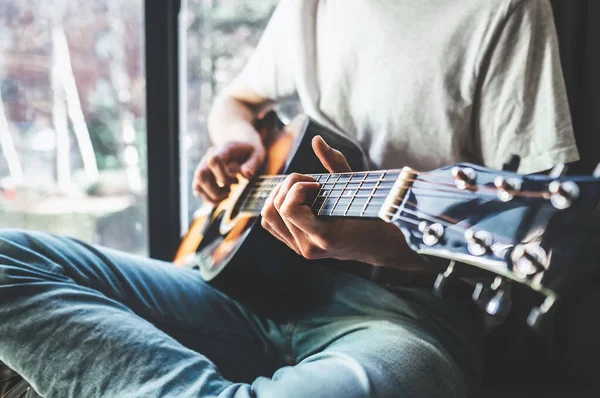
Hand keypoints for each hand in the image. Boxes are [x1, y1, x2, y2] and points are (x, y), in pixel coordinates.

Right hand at [193, 141, 264, 203]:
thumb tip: (246, 175)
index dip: (223, 176)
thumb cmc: (249, 152)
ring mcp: (203, 167)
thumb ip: (252, 164)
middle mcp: (208, 157)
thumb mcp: (257, 155)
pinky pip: (198, 190)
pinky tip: (223, 196)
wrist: (240, 146)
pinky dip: (209, 198)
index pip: (214, 160)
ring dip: (212, 196)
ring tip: (227, 193)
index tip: (236, 180)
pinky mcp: (202, 176)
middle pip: (201, 175)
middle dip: (216, 190)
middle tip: (230, 190)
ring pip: (197, 185)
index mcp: (223, 150)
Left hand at [261, 136, 418, 267]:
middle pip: (276, 208)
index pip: (288, 209)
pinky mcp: (295, 246)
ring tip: (300, 189)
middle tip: (310, 182)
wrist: (376, 243)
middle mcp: (308, 247)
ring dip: (280, 195)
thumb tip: (316, 140)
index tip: (317, 184)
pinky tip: (294, 198)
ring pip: (269, 216)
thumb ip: (334, 162)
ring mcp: (300, 249)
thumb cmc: (369, 211)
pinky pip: (271, 224)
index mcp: (323, 236)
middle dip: (289, 186)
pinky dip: (276, 206)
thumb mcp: (355, 185)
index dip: (298, 188)